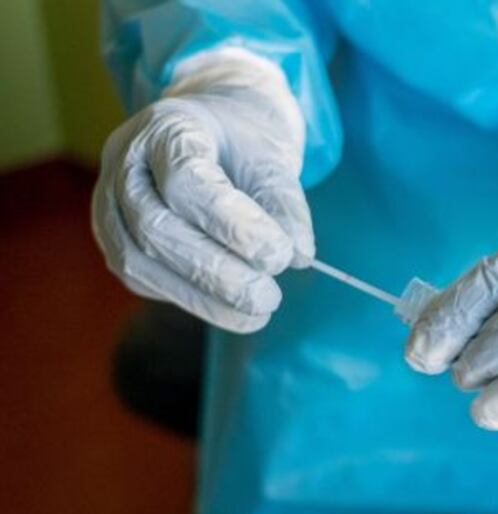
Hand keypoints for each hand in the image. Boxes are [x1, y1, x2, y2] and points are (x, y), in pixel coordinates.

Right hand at [92, 48, 312, 332]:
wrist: (214, 128)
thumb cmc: (244, 140)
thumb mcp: (273, 157)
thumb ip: (284, 203)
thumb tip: (298, 256)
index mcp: (167, 127)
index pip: (186, 181)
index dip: (233, 224)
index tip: (280, 255)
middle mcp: (124, 161)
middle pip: (154, 226)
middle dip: (216, 271)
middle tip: (269, 297)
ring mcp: (109, 202)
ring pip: (137, 259)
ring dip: (200, 295)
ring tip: (256, 312)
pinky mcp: (116, 239)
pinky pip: (142, 277)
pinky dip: (188, 298)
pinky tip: (230, 309)